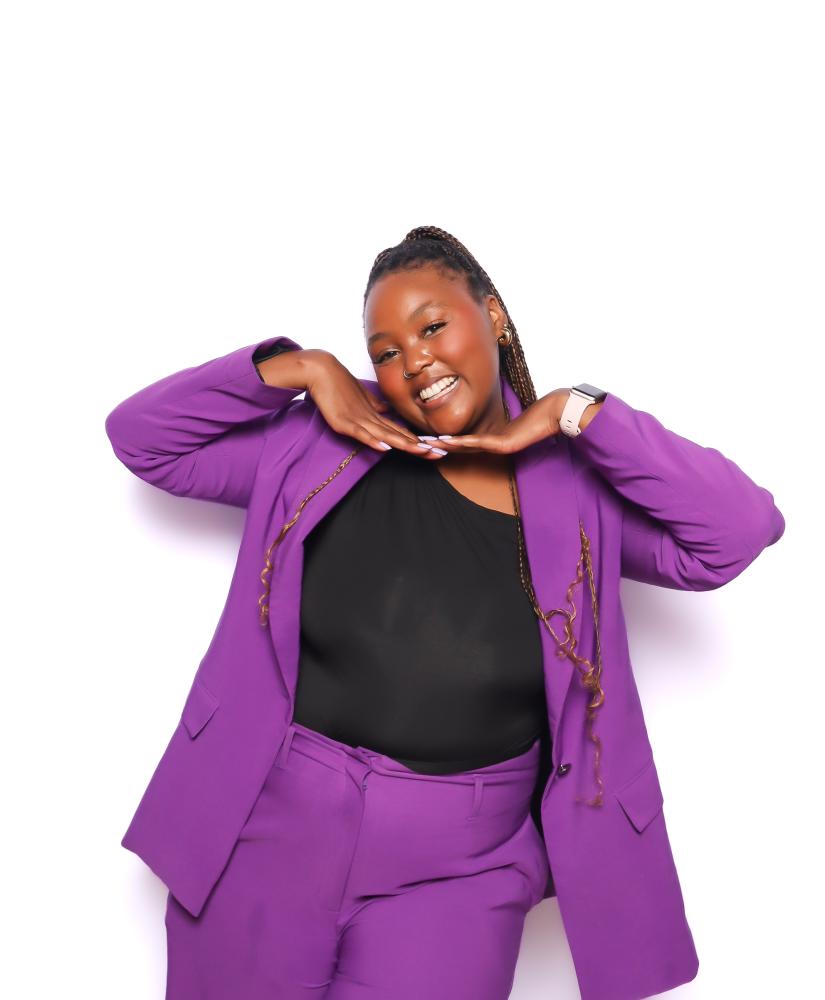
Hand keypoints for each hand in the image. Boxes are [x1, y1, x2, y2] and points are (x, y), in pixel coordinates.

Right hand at [303, 351, 435, 455]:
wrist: (321, 369)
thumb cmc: (339, 383)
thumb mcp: (360, 398)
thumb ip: (374, 407)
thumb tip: (386, 412)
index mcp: (375, 415)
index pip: (400, 431)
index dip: (417, 441)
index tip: (435, 448)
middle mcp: (371, 418)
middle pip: (399, 435)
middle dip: (419, 446)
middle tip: (440, 453)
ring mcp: (358, 419)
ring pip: (385, 435)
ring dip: (404, 444)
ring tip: (422, 452)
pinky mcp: (343, 422)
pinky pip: (360, 433)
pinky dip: (373, 441)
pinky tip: (385, 448)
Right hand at [429, 389, 571, 454]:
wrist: (555, 414)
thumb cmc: (539, 414)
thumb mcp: (518, 418)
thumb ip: (508, 421)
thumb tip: (504, 416)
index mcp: (496, 439)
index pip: (468, 441)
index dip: (450, 441)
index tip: (432, 437)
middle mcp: (495, 445)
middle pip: (463, 447)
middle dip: (442, 445)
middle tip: (422, 444)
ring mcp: (499, 446)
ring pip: (467, 447)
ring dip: (447, 446)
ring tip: (429, 444)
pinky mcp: (504, 445)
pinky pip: (478, 443)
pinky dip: (462, 442)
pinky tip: (448, 441)